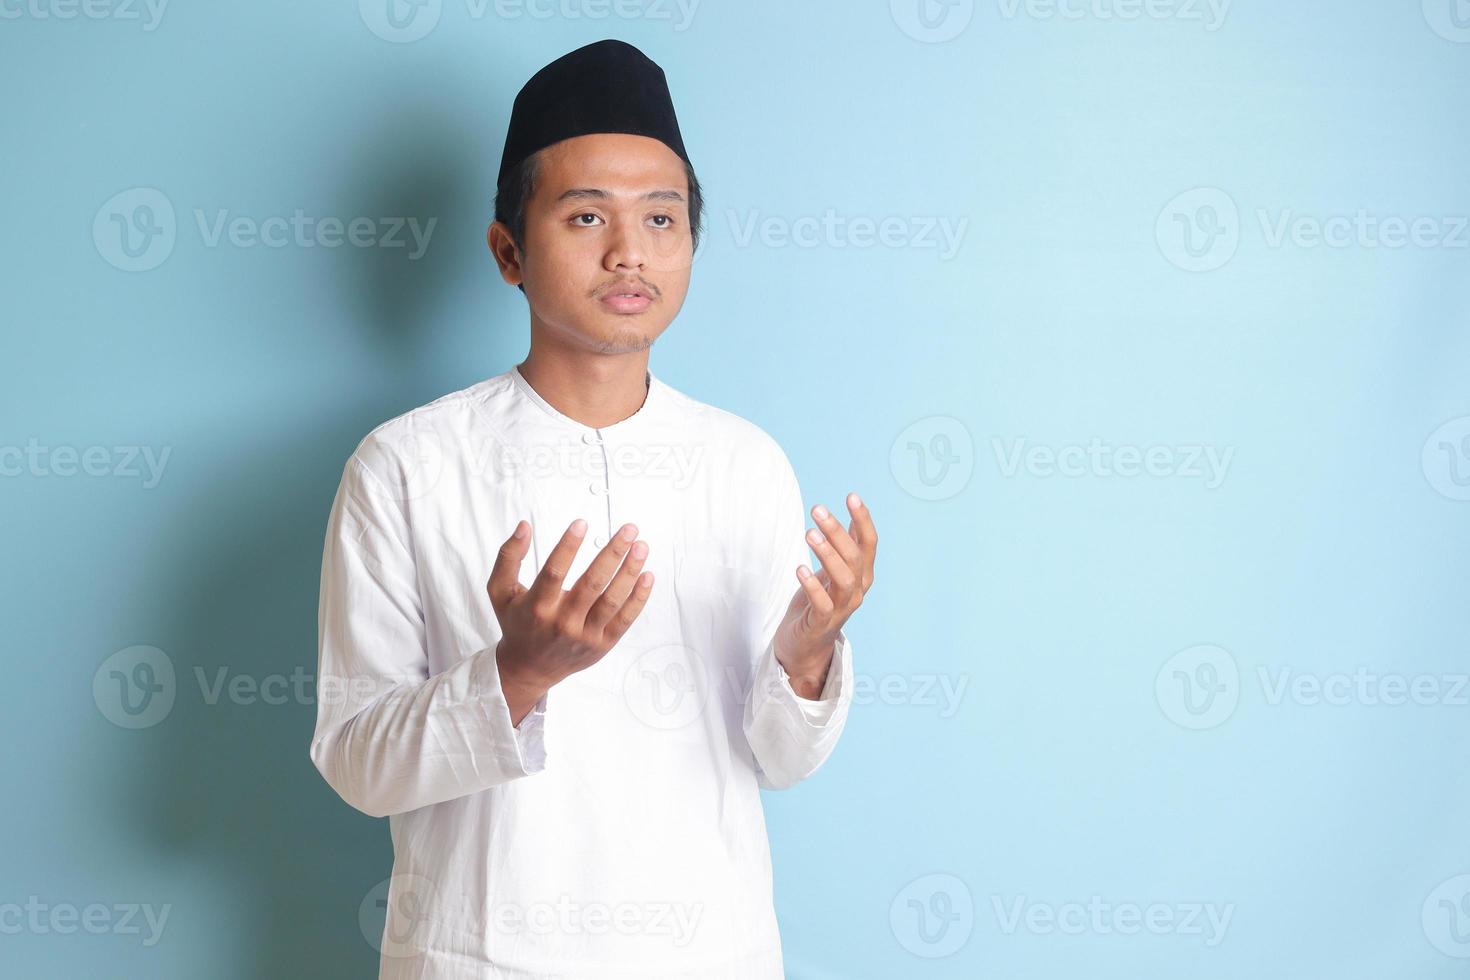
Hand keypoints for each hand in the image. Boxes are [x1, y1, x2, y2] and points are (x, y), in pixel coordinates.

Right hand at [487, 518, 652, 722]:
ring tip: (641, 547)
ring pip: (612, 600)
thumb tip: (524, 526)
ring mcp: (585, 635)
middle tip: (629, 529)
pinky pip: (624, 619)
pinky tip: (647, 575)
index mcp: (536, 607)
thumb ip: (508, 557)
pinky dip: (638, 598)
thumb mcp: (500, 591)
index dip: (568, 546)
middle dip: (613, 553)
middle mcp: (562, 623)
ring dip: (630, 571)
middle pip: (592, 584)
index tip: (581, 523)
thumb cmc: (517, 623)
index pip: (554, 572)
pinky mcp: (602, 644)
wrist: (529, 668)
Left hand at [773, 492, 876, 697]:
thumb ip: (845, 549)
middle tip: (817, 509)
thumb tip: (852, 518)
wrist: (804, 645)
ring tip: (809, 533)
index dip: (863, 519)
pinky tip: (800, 568)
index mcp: (862, 574)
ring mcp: (842, 608)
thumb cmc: (818, 603)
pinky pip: (823, 604)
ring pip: (844, 578)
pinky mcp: (823, 623)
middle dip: (838, 531)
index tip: (851, 496)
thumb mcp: (833, 571)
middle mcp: (857, 590)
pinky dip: (813, 585)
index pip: (869, 543)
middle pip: (855, 556)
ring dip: (828, 554)